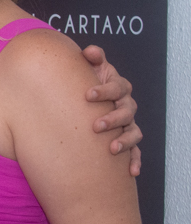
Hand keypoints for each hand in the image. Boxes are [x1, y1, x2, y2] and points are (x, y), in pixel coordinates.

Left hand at [81, 44, 141, 176]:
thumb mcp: (90, 67)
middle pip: (126, 112)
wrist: (87, 96)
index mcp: (119, 87)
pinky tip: (131, 171)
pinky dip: (135, 160)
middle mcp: (126, 105)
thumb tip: (90, 52)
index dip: (104, 91)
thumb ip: (92, 57)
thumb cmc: (88, 79)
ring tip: (111, 149)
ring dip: (124, 141)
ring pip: (133, 132)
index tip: (87, 95)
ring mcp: (128, 123)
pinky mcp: (127, 139)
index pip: (117, 87)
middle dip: (112, 119)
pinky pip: (136, 151)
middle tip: (96, 126)